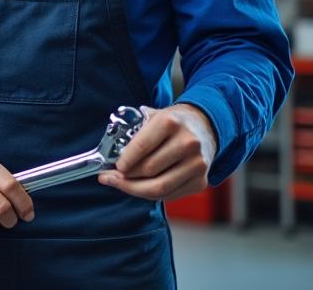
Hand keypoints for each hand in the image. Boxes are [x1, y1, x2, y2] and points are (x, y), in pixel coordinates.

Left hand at [99, 104, 217, 200]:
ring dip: (135, 189)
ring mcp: (197, 164)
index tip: (115, 167)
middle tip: (113, 177)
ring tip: (122, 184)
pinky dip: (151, 194)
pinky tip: (141, 187)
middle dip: (126, 176)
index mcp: (170, 122)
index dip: (126, 160)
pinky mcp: (201, 181)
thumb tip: (109, 156)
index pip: (142, 145)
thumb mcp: (151, 117)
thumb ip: (132, 132)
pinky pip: (169, 195)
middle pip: (149, 170)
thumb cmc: (170, 124)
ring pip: (159, 188)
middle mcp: (188, 142)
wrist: (203, 128)